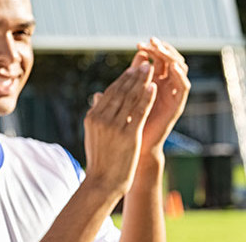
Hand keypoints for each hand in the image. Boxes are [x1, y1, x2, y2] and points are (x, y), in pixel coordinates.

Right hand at [82, 63, 157, 192]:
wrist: (103, 181)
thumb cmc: (101, 158)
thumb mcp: (94, 133)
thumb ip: (97, 114)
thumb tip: (97, 96)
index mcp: (92, 117)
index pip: (109, 93)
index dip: (123, 79)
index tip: (133, 69)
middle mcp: (101, 119)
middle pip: (120, 92)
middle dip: (134, 76)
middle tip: (145, 63)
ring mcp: (114, 127)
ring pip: (130, 98)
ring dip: (142, 81)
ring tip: (151, 69)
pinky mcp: (128, 134)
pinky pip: (139, 111)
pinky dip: (147, 97)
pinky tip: (153, 86)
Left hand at [129, 37, 190, 156]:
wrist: (137, 147)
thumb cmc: (127, 126)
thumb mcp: (122, 103)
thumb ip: (121, 89)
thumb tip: (105, 83)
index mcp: (152, 83)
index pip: (156, 60)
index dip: (150, 51)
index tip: (139, 45)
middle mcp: (166, 87)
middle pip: (169, 61)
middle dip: (161, 50)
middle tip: (151, 42)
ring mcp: (173, 95)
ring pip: (180, 69)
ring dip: (171, 58)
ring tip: (161, 50)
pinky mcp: (179, 104)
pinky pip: (185, 86)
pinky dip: (181, 75)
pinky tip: (173, 67)